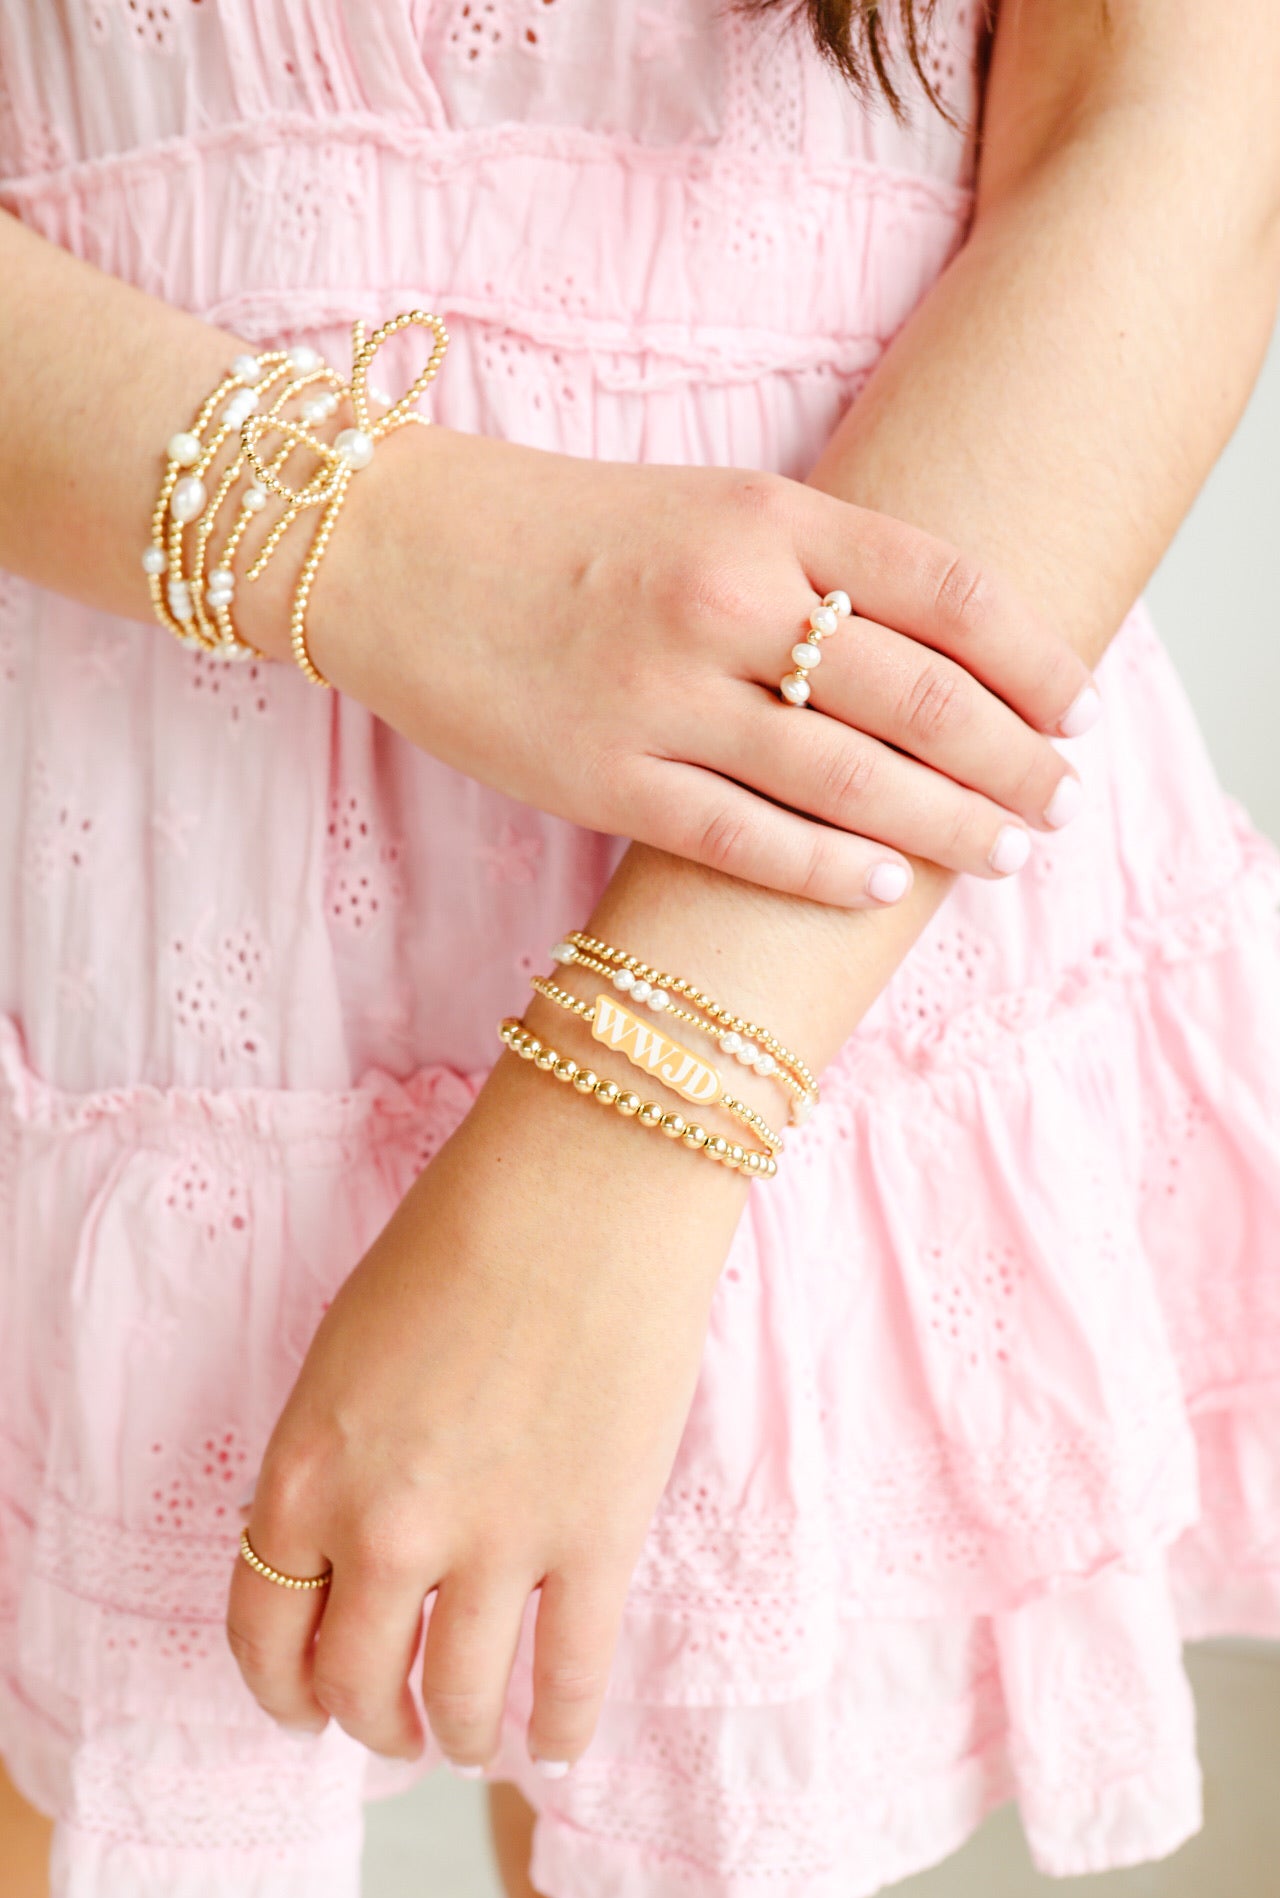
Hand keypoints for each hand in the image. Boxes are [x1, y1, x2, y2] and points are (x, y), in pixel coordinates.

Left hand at [225, 1034, 743, 1769]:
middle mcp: (386, 1528)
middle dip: (367, 1719)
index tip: (303, 1703)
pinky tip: (554, 1740)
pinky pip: (570, 1676)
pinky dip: (559, 1726)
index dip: (281, 1688)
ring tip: (465, 1736)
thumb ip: (335, 1462)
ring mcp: (495, 1542)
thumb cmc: (462, 1232)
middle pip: (353, 1683)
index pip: (263, 1633)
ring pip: (457, 1701)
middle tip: (387, 1723)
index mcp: (305, 1472)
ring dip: (454, 1735)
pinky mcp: (596, 1538)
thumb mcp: (347, 1351)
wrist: (584, 1181)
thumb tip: (359, 1548)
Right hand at [240, 428, 1097, 906]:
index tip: (1076, 705)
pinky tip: (883, 886)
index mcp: (764, 516)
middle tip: (1060, 801)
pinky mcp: (601, 775)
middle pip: (919, 694)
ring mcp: (662, 694)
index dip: (1032, 656)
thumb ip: (813, 560)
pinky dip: (825, 869)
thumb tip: (932, 648)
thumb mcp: (703, 503)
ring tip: (1005, 852)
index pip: (945, 587)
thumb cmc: (553, 527)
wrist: (387, 548)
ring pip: (848, 778)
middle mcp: (727, 598)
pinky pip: (743, 838)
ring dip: (946, 825)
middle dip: (1011, 758)